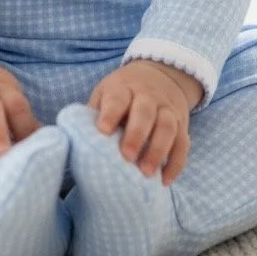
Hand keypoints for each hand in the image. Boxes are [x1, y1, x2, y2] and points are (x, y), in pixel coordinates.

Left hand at [87, 59, 201, 185]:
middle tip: (127, 157)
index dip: (110, 113)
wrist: (161, 75)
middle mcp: (148, 96)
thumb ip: (95, 113)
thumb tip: (73, 140)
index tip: (103, 131)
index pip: (117, 98)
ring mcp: (167, 109)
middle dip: (137, 134)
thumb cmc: (123, 93)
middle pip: (145, 112)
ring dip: (158, 150)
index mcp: (123, 88)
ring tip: (146, 173)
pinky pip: (183, 143)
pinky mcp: (182, 124)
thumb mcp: (106, 93)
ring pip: (168, 127)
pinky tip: (165, 180)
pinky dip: (176, 162)